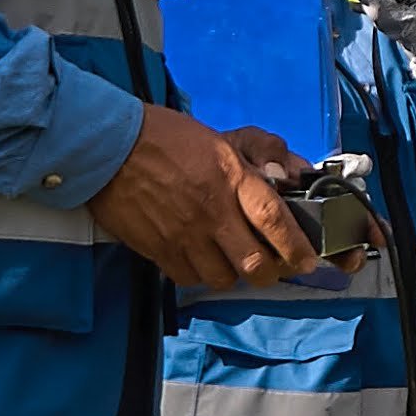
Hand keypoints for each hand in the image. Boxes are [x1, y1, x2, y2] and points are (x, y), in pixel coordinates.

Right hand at [94, 111, 317, 287]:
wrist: (106, 146)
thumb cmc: (164, 137)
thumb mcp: (219, 138)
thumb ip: (258, 158)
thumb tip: (288, 176)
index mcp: (231, 177)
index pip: (274, 220)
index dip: (297, 248)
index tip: (308, 260)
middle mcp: (212, 210)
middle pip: (255, 263)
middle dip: (271, 273)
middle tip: (273, 268)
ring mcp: (184, 233)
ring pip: (223, 278)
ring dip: (234, 275)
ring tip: (233, 262)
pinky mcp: (158, 248)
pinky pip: (189, 278)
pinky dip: (200, 275)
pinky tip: (200, 260)